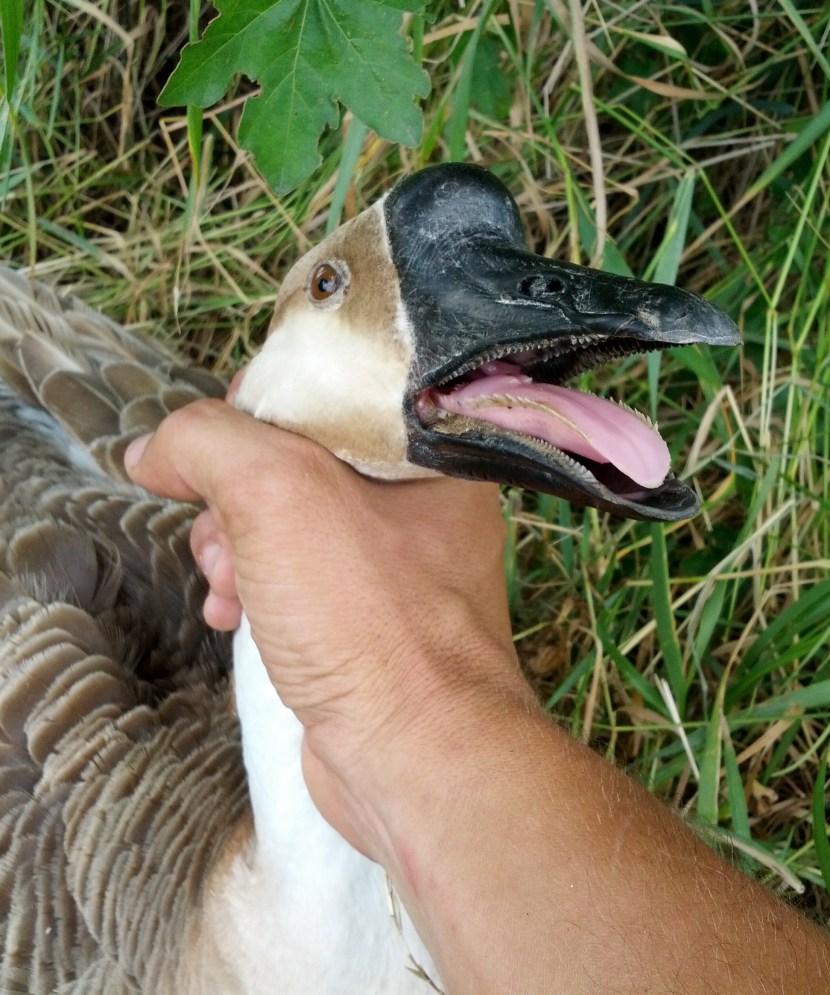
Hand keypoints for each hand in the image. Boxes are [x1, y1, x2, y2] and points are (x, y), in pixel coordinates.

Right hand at [125, 398, 525, 855]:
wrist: (415, 757)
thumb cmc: (368, 618)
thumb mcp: (277, 493)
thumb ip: (207, 442)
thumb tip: (153, 449)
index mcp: (425, 449)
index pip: (327, 389)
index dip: (257, 405)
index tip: (215, 442)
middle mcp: (421, 500)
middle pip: (295, 459)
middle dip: (234, 494)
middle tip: (223, 535)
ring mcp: (396, 565)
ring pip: (286, 522)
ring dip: (234, 546)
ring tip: (227, 586)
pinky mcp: (369, 619)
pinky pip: (296, 577)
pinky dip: (254, 588)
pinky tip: (233, 618)